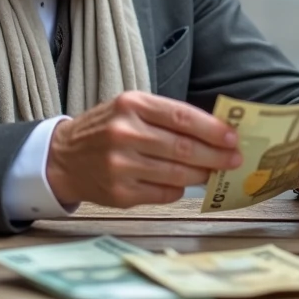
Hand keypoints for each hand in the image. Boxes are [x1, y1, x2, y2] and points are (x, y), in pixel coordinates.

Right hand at [46, 91, 241, 208]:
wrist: (63, 156)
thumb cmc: (106, 128)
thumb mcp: (131, 108)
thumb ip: (167, 116)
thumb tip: (215, 133)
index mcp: (131, 105)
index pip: (182, 117)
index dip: (213, 129)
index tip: (233, 137)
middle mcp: (124, 133)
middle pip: (183, 148)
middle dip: (216, 155)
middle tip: (234, 160)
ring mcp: (120, 165)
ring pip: (177, 174)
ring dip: (202, 175)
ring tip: (214, 172)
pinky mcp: (119, 193)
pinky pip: (164, 193)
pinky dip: (179, 188)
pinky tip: (182, 182)